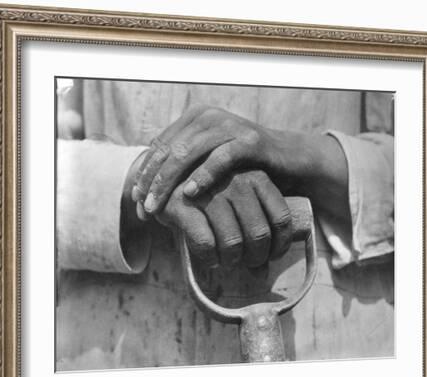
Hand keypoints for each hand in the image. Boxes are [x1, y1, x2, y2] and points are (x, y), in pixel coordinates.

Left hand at [132, 105, 300, 214]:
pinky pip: (220, 158)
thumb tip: (145, 191)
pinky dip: (202, 176)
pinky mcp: (249, 141)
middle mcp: (209, 117)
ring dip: (168, 182)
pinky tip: (188, 194)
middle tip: (143, 208)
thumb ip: (181, 170)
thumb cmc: (243, 169)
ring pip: (187, 153)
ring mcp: (229, 126)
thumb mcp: (208, 164)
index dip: (145, 174)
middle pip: (169, 150)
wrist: (290, 162)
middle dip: (152, 181)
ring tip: (157, 207)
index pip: (160, 146)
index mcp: (195, 119)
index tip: (136, 201)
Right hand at [156, 170, 292, 268]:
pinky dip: (210, 257)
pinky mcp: (184, 204)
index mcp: (256, 176)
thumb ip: (254, 225)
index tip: (271, 256)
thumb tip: (264, 272)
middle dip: (255, 258)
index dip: (279, 245)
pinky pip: (206, 243)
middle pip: (259, 234)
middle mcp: (236, 180)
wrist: (163, 179)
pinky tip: (210, 258)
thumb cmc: (208, 195)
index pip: (281, 218)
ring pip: (233, 242)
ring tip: (226, 261)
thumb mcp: (237, 200)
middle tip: (246, 263)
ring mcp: (210, 191)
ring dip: (231, 260)